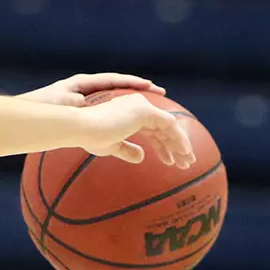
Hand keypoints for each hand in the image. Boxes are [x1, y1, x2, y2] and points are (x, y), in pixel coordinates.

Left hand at [20, 72, 165, 106]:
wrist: (25, 115)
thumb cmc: (42, 108)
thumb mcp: (61, 106)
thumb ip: (72, 103)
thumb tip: (83, 102)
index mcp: (84, 83)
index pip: (114, 80)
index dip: (133, 82)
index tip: (152, 86)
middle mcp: (86, 89)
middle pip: (118, 88)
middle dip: (138, 91)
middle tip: (159, 94)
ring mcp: (84, 99)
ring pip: (113, 101)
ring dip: (130, 106)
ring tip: (150, 113)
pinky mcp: (80, 111)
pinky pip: (105, 113)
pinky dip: (118, 119)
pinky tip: (128, 128)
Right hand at [79, 94, 194, 166]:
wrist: (81, 128)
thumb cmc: (90, 137)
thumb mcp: (112, 147)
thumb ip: (127, 150)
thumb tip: (141, 157)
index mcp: (129, 113)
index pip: (153, 130)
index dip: (162, 146)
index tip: (169, 162)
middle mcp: (138, 105)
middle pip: (164, 128)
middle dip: (175, 146)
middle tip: (185, 164)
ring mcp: (143, 106)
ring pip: (170, 126)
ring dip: (180, 144)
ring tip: (187, 163)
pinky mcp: (146, 110)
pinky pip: (169, 125)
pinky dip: (178, 139)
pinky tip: (183, 153)